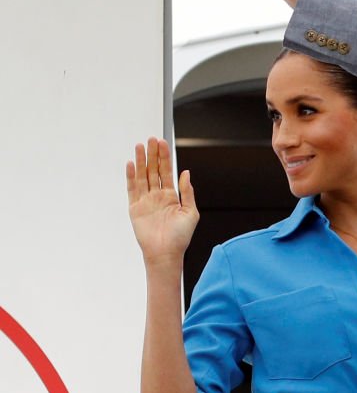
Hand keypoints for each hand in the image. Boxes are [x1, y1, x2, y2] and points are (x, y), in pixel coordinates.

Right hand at [126, 138, 198, 264]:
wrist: (166, 253)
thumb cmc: (181, 237)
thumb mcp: (191, 212)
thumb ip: (188, 192)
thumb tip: (186, 173)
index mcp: (172, 196)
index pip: (167, 172)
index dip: (165, 157)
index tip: (163, 143)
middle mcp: (158, 196)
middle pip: (154, 170)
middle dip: (153, 155)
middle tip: (151, 139)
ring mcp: (145, 201)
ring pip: (142, 176)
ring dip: (141, 161)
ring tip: (140, 146)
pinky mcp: (135, 208)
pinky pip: (132, 189)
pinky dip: (131, 176)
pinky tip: (132, 164)